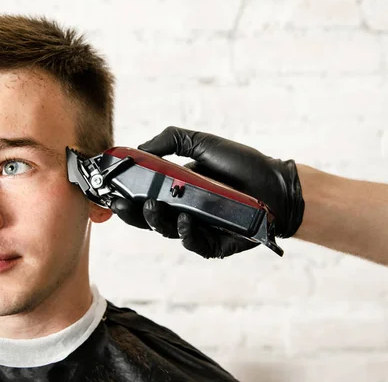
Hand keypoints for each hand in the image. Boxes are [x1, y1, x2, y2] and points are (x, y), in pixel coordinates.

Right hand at [110, 126, 304, 258]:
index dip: (125, 195)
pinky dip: (187, 235)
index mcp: (175, 191)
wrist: (276, 183)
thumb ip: (170, 141)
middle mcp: (182, 212)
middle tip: (122, 204)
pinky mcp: (214, 245)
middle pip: (149, 218)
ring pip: (168, 231)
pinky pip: (194, 243)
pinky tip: (186, 221)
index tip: (111, 190)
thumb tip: (139, 148)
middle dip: (132, 214)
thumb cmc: (241, 164)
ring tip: (154, 207)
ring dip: (157, 221)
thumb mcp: (201, 143)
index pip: (143, 197)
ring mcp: (197, 229)